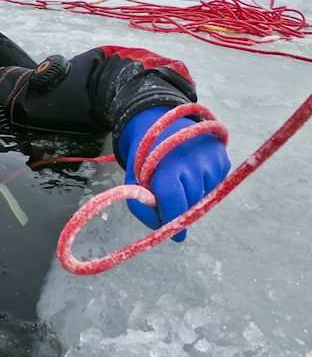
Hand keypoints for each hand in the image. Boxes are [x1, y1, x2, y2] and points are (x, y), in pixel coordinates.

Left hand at [119, 107, 230, 241]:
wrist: (160, 120)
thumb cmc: (144, 156)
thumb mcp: (133, 179)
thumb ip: (141, 205)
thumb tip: (163, 228)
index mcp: (167, 163)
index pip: (174, 199)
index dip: (174, 219)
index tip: (176, 235)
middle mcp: (193, 160)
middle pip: (191, 202)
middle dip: (181, 208)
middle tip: (170, 200)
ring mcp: (211, 159)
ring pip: (205, 196)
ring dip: (192, 197)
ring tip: (180, 181)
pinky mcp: (223, 158)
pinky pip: (215, 185)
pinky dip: (203, 186)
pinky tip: (192, 173)